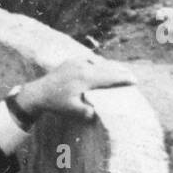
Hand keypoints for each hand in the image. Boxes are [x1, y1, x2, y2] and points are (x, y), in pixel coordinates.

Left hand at [13, 56, 134, 123]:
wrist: (38, 92)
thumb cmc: (56, 103)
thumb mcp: (73, 111)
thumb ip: (87, 112)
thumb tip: (97, 112)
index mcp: (85, 78)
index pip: (109, 77)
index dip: (122, 79)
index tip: (134, 80)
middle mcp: (82, 66)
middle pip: (106, 68)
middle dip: (120, 72)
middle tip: (132, 76)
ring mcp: (76, 62)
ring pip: (98, 62)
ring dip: (109, 67)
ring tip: (120, 71)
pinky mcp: (71, 61)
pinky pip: (89, 60)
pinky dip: (98, 63)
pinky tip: (102, 66)